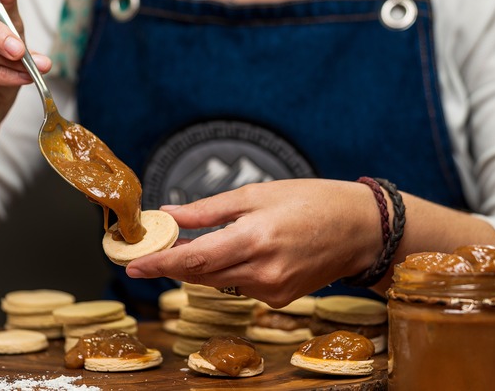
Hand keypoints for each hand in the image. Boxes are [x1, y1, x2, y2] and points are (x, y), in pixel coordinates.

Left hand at [126, 179, 383, 307]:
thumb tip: (170, 215)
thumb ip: (210, 209)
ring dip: (203, 266)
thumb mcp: (259, 194)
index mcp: (256, 237)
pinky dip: (232, 271)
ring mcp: (273, 290)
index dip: (160, 264)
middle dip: (175, 264)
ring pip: (220, 282)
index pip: (195, 259)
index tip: (133, 266)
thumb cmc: (314, 202)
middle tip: (155, 249)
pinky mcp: (281, 299)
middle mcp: (263, 271)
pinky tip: (245, 252)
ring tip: (198, 244)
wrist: (360, 230)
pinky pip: (242, 287)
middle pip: (201, 275)